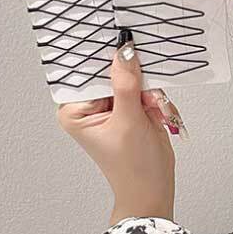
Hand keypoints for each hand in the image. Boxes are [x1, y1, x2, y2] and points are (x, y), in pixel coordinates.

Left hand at [59, 44, 179, 224]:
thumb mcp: (128, 121)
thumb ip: (125, 84)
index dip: (105, 58)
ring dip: (148, 90)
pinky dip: (154, 97)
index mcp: (74, 110)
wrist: (153, 189)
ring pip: (130, 77)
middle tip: (147, 95)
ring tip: (154, 110)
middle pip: (109, 71)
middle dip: (134, 79)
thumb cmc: (133, 167)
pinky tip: (158, 113)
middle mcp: (88, 106)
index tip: (123, 44)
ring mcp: (109, 105)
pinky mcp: (127, 107)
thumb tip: (124, 52)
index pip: (87, 71)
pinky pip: (142, 87)